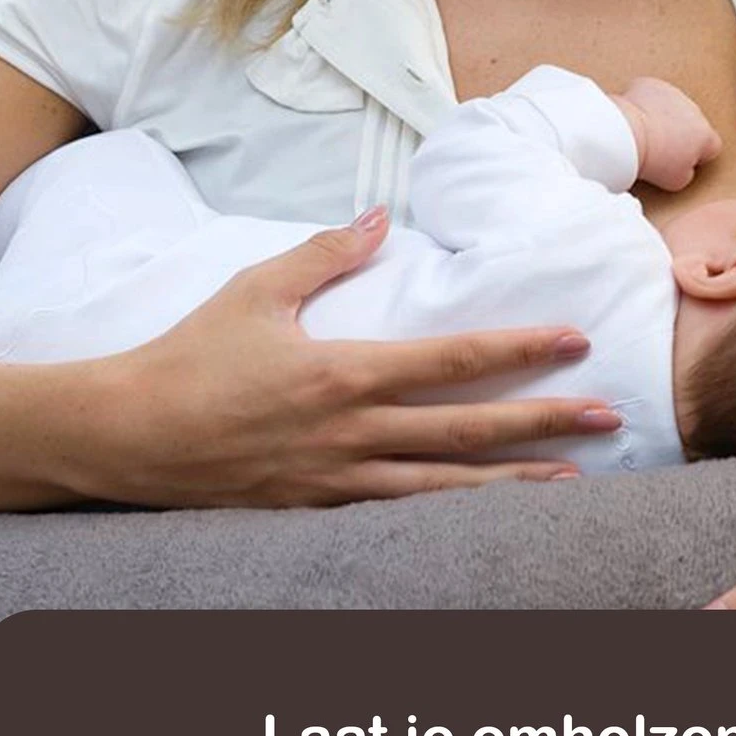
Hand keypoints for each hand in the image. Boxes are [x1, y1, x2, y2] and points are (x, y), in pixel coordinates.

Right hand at [81, 209, 622, 508]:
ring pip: (446, 488)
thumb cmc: (190, 356)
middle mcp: (353, 431)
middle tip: (607, 418)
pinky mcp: (318, 511)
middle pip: (468, 430)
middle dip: (544, 422)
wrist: (127, 434)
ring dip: (513, 483)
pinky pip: (398, 518)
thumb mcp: (255, 290)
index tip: (574, 341)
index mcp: (344, 370)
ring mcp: (338, 480)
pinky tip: (484, 518)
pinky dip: (449, 518)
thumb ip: (323, 253)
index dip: (520, 349)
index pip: (454, 360)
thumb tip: (378, 216)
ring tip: (571, 480)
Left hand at [617, 77, 721, 190]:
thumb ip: (688, 172)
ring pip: (673, 107)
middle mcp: (695, 111)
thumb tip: (684, 166)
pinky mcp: (653, 85)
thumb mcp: (677, 181)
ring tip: (646, 134)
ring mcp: (674, 95)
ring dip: (663, 117)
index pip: (713, 146)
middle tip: (660, 148)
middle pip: (693, 124)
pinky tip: (634, 118)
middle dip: (680, 133)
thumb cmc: (652, 159)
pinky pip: (652, 95)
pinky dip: (645, 103)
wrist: (628, 136)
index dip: (698, 154)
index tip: (682, 159)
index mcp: (705, 136)